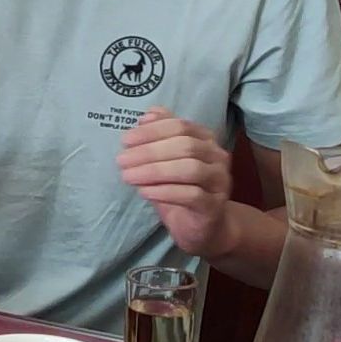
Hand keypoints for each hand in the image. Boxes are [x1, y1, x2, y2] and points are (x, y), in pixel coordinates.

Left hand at [118, 107, 234, 255]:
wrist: (203, 226)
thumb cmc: (180, 188)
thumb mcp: (166, 160)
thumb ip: (160, 135)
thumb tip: (147, 115)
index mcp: (206, 140)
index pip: (180, 126)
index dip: (151, 131)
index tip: (125, 140)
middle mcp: (217, 157)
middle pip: (185, 146)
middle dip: (149, 152)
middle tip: (121, 160)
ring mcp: (219, 182)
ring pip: (189, 169)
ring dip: (153, 171)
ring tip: (127, 176)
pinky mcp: (214, 206)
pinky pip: (191, 195)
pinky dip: (164, 191)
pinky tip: (144, 192)